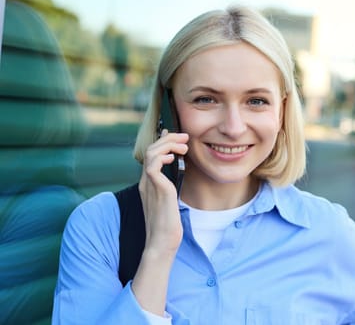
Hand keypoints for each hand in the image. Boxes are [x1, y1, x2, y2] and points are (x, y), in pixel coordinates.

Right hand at [138, 129, 188, 255]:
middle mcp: (146, 182)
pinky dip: (164, 156)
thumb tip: (177, 177)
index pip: (152, 155)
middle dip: (168, 139)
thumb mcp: (170, 201)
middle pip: (151, 150)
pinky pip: (153, 165)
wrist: (162, 243)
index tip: (174, 134)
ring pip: (152, 153)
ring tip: (183, 146)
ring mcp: (149, 185)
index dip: (162, 141)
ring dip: (168, 144)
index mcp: (148, 184)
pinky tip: (175, 157)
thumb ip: (170, 187)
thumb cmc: (167, 226)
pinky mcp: (156, 189)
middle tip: (184, 137)